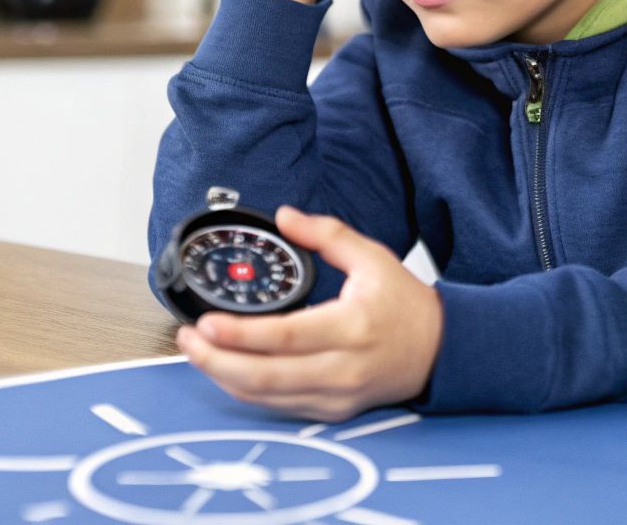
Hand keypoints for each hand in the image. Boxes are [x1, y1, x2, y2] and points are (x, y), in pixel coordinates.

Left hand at [175, 207, 443, 421]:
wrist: (439, 350)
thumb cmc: (406, 305)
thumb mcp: (373, 257)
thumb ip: (327, 234)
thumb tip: (285, 216)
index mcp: (352, 326)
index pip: (285, 337)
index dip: (239, 334)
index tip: (206, 323)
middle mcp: (343, 367)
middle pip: (265, 376)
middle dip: (216, 360)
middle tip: (187, 339)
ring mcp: (336, 394)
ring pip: (266, 397)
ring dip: (224, 377)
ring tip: (198, 352)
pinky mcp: (333, 410)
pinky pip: (279, 407)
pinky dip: (248, 391)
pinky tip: (228, 370)